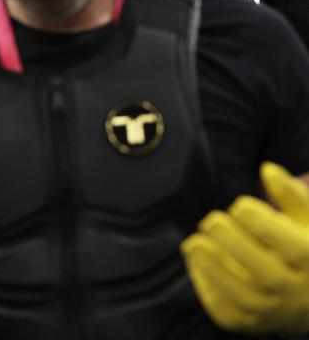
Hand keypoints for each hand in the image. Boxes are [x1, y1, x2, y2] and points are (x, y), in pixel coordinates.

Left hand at [181, 162, 308, 333]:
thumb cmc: (308, 247)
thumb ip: (291, 193)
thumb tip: (266, 167)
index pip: (281, 238)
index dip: (253, 216)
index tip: (239, 205)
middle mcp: (294, 290)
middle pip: (257, 266)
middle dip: (227, 238)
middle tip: (211, 221)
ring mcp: (274, 312)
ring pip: (237, 292)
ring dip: (210, 265)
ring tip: (194, 243)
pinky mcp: (252, 325)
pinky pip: (225, 311)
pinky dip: (207, 288)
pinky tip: (197, 264)